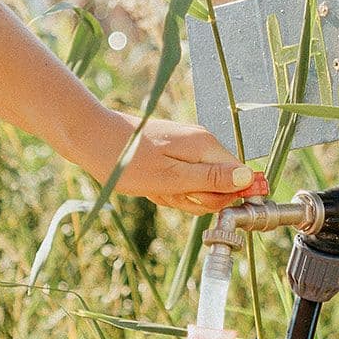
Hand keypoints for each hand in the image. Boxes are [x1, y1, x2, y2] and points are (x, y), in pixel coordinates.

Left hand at [84, 111, 253, 214]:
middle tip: (170, 193)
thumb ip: (211, 179)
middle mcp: (201, 144)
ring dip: (179, 196)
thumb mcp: (171, 178)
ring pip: (199, 187)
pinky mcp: (173, 156)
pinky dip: (168, 190)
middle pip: (220, 186)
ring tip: (157, 188)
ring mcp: (186, 149)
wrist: (90, 138)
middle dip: (196, 199)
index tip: (197, 200)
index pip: (240, 177)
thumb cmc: (128, 160)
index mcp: (205, 146)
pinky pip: (182, 182)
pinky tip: (151, 185)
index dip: (224, 197)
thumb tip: (248, 179)